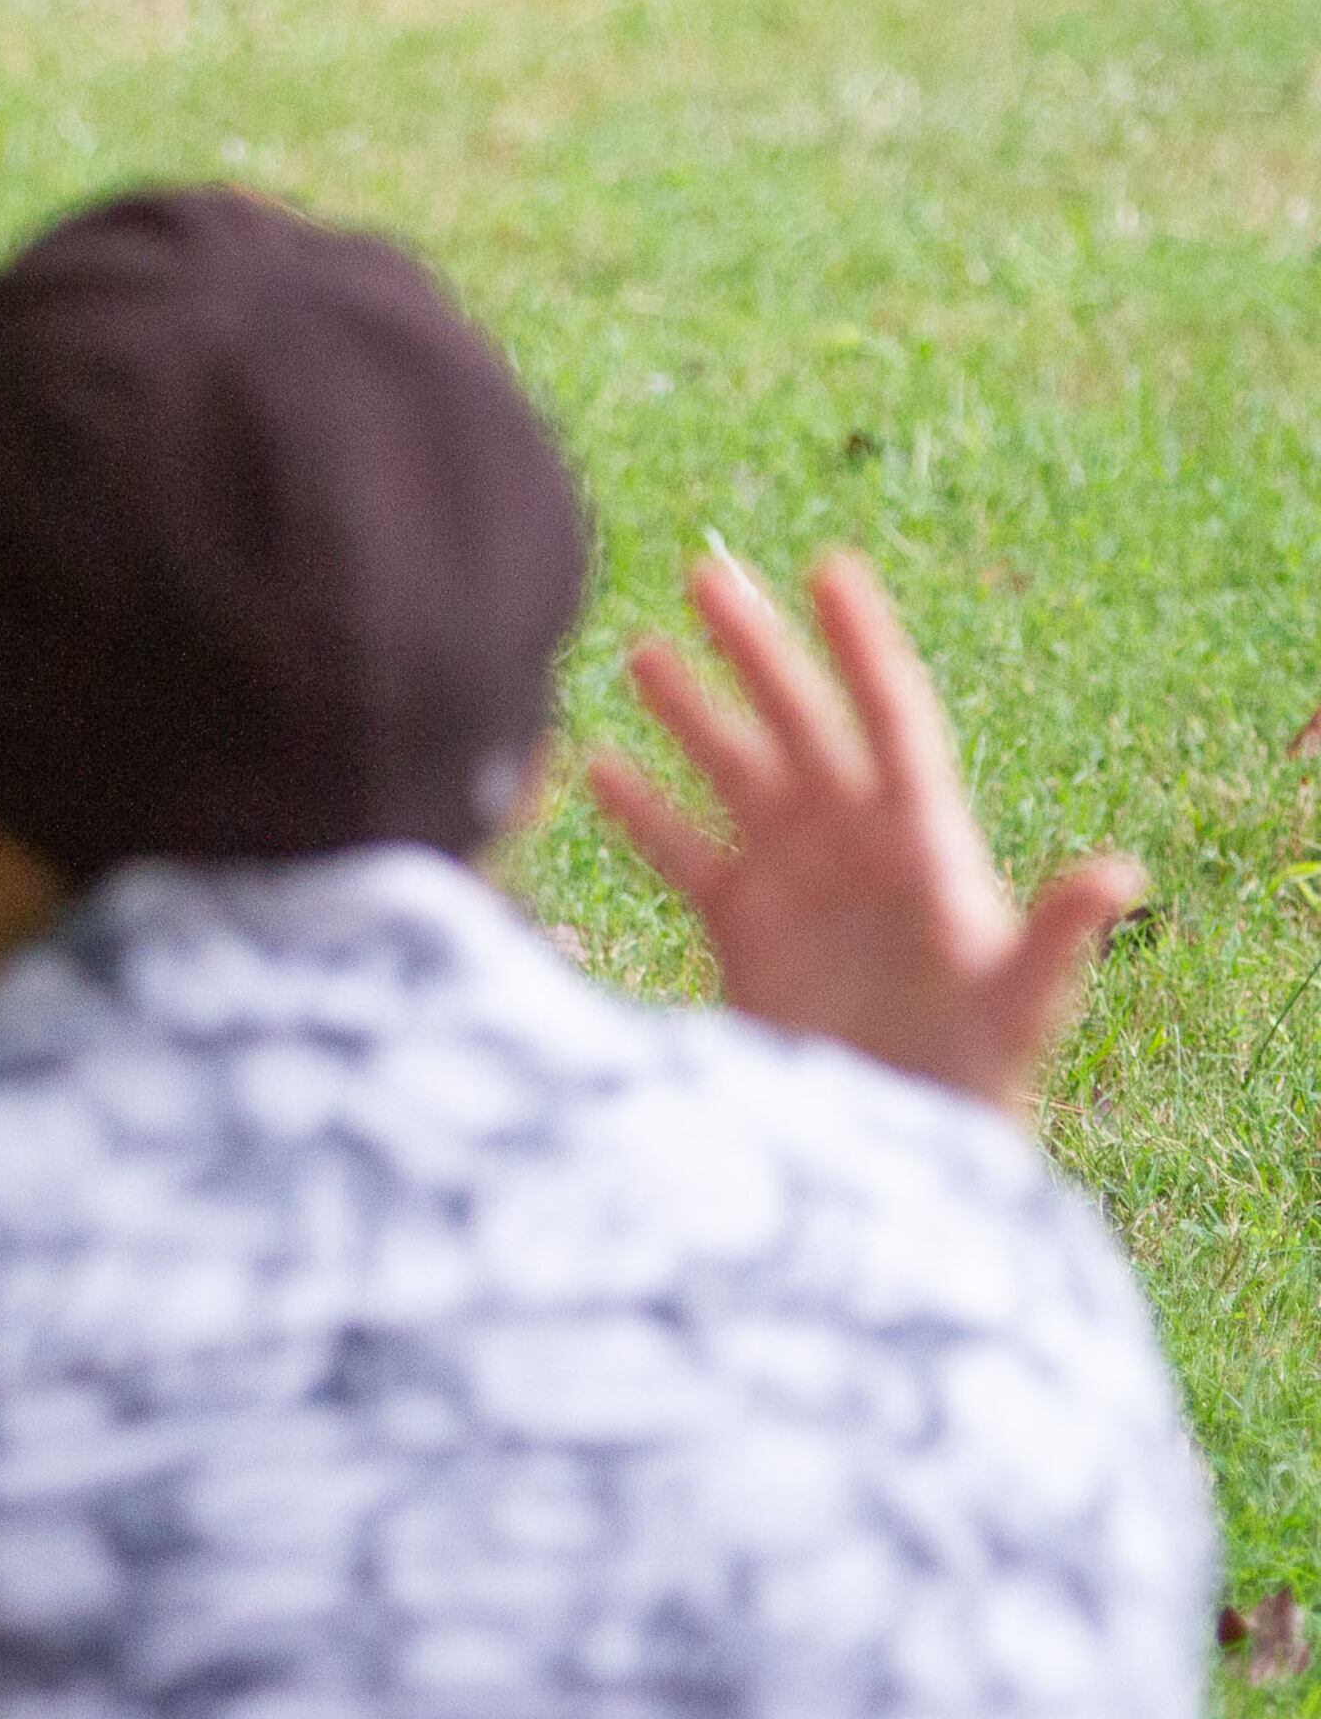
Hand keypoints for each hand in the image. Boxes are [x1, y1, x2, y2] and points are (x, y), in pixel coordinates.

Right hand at [586, 550, 1141, 1113]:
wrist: (894, 1151)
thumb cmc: (974, 1079)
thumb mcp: (1021, 1004)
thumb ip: (1059, 935)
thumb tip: (1117, 873)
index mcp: (922, 844)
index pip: (889, 719)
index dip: (859, 644)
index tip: (829, 568)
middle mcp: (854, 847)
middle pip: (800, 727)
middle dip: (756, 651)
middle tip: (707, 572)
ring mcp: (794, 882)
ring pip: (736, 775)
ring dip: (693, 715)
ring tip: (645, 652)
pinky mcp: (742, 929)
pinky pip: (685, 853)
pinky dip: (644, 813)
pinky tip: (601, 768)